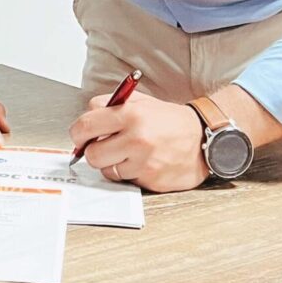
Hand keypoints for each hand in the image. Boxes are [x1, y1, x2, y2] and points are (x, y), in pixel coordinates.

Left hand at [69, 91, 208, 192]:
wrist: (204, 139)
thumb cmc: (169, 120)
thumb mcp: (140, 101)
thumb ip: (109, 105)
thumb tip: (85, 121)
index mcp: (131, 114)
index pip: (85, 125)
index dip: (78, 133)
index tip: (80, 136)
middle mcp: (136, 138)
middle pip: (92, 154)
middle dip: (93, 151)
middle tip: (103, 146)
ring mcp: (144, 162)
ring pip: (106, 170)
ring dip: (111, 163)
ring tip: (126, 153)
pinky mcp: (151, 180)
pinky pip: (124, 180)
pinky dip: (127, 173)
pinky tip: (140, 163)